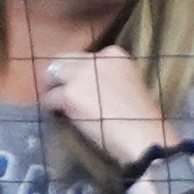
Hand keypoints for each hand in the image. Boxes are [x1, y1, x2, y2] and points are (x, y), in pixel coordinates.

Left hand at [41, 47, 172, 168]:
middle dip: (58, 77)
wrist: (144, 139)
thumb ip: (107, 79)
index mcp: (114, 54)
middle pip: (62, 60)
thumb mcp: (128, 86)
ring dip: (52, 90)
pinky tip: (58, 118)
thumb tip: (85, 87)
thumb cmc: (141, 121)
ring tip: (56, 106)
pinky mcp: (69, 94)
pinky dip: (51, 109)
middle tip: (57, 95)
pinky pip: (49, 99)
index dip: (77, 73)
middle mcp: (96, 58)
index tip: (78, 89)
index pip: (83, 57)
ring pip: (52, 76)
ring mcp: (81, 75)